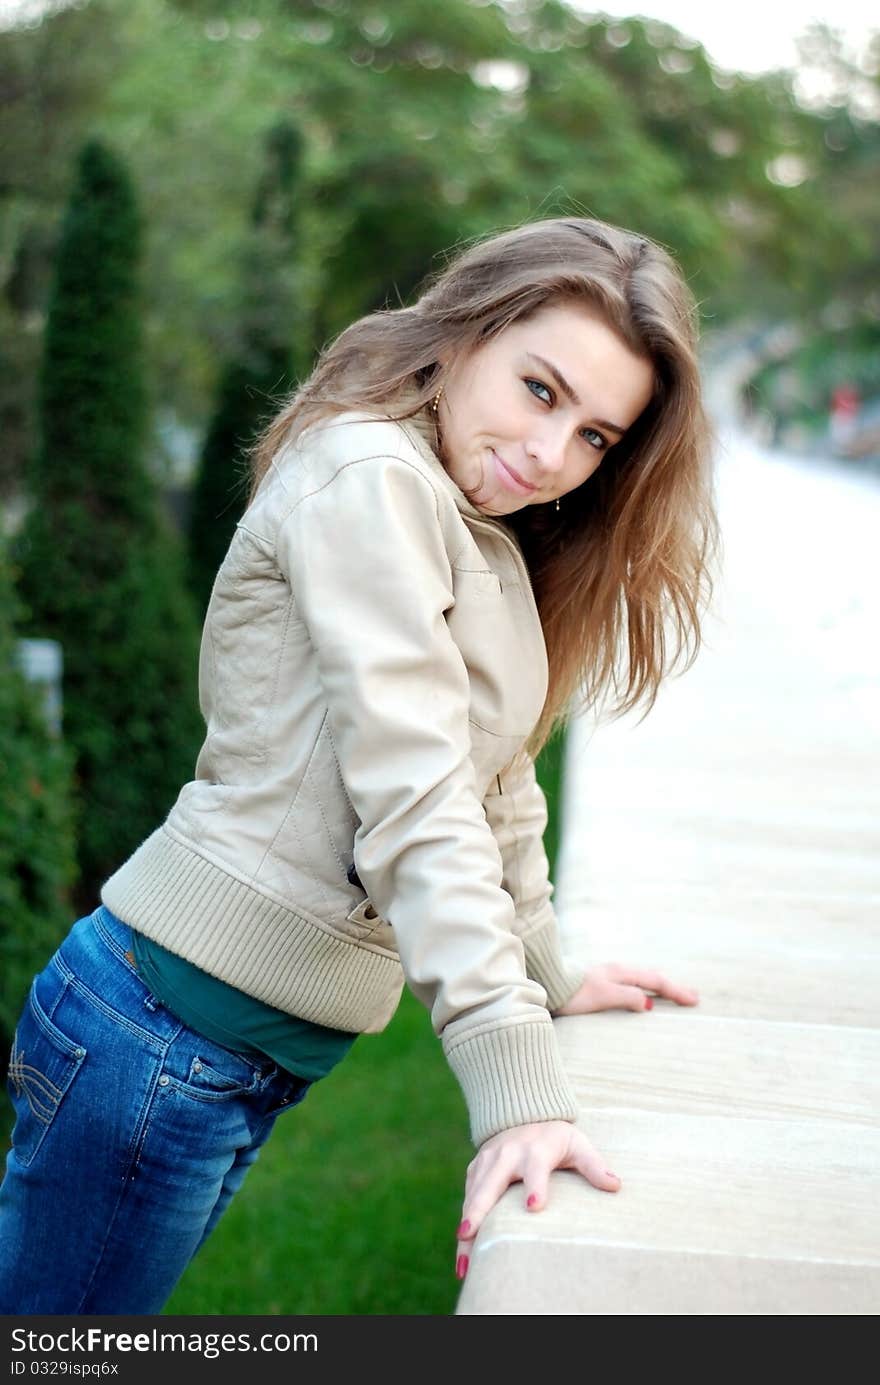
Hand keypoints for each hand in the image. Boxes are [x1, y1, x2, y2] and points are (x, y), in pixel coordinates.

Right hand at [454, 1121, 618, 1280]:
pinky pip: (467, 1196)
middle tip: (468, 1234)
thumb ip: (593, 1165)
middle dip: (478, 1210)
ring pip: (474, 1194)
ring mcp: (487, 1162)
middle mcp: (506, 1154)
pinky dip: (464, 1220)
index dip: (535, 1186)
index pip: (535, 1168)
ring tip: (464, 1255)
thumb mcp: (576, 1144)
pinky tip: (464, 1248)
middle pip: (490, 1184)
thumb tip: (615, 1186)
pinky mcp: (475, 1170)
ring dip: (466, 1223)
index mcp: (535, 1149)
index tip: (534, 1207)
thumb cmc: (555, 1137)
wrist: (521, 1114)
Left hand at [554, 964, 698, 1015]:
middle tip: (692, 997)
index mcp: (621, 973)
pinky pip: (630, 983)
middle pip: (651, 977)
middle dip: (672, 987)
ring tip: (672, 994)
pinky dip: (644, 988)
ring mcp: (607, 975)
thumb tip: (650, 1003)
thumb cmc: (573, 992)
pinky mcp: (598, 982)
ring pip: (641, 979)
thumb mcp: (604, 996)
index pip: (655, 982)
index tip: (694, 1001)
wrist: (547, 983)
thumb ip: (628, 997)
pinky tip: (641, 995)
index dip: (676, 991)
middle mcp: (616, 971)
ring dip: (659, 987)